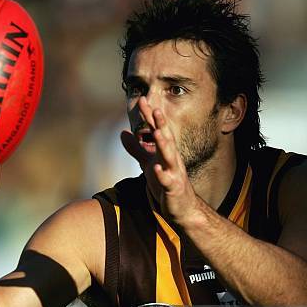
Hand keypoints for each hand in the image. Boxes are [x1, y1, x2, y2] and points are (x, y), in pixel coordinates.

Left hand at [121, 97, 197, 224]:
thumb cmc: (166, 183)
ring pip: (169, 156)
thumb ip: (136, 149)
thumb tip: (122, 133)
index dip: (149, 116)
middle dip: (161, 124)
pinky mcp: (173, 188)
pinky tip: (156, 167)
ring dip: (164, 144)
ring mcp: (174, 173)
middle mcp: (171, 159)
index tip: (142, 99)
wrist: (183, 207)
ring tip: (158, 132)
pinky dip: (162, 174)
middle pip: (166, 138)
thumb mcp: (148, 163)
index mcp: (164, 152)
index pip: (156, 130)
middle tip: (155, 109)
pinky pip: (167, 180)